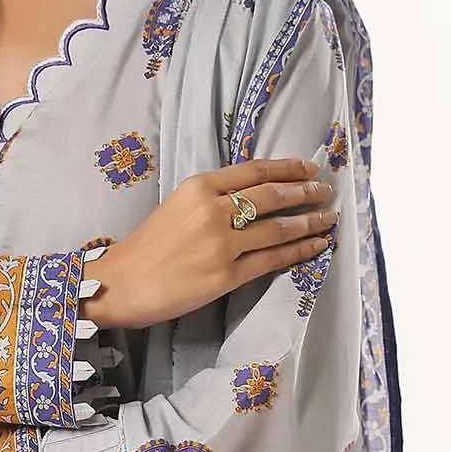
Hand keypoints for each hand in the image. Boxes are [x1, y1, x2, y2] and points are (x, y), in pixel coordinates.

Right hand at [85, 158, 336, 329]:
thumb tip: (253, 196)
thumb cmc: (147, 246)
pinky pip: (271, 260)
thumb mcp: (176, 205)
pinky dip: (298, 251)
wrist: (121, 283)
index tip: (310, 168)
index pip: (253, 171)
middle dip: (305, 192)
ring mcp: (221, 244)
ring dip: (309, 223)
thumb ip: (211, 198)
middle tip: (327, 191)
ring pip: (277, 228)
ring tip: (329, 219)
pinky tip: (315, 245)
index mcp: (198, 187)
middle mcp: (212, 211)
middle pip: (271, 196)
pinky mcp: (226, 276)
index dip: (287, 168)